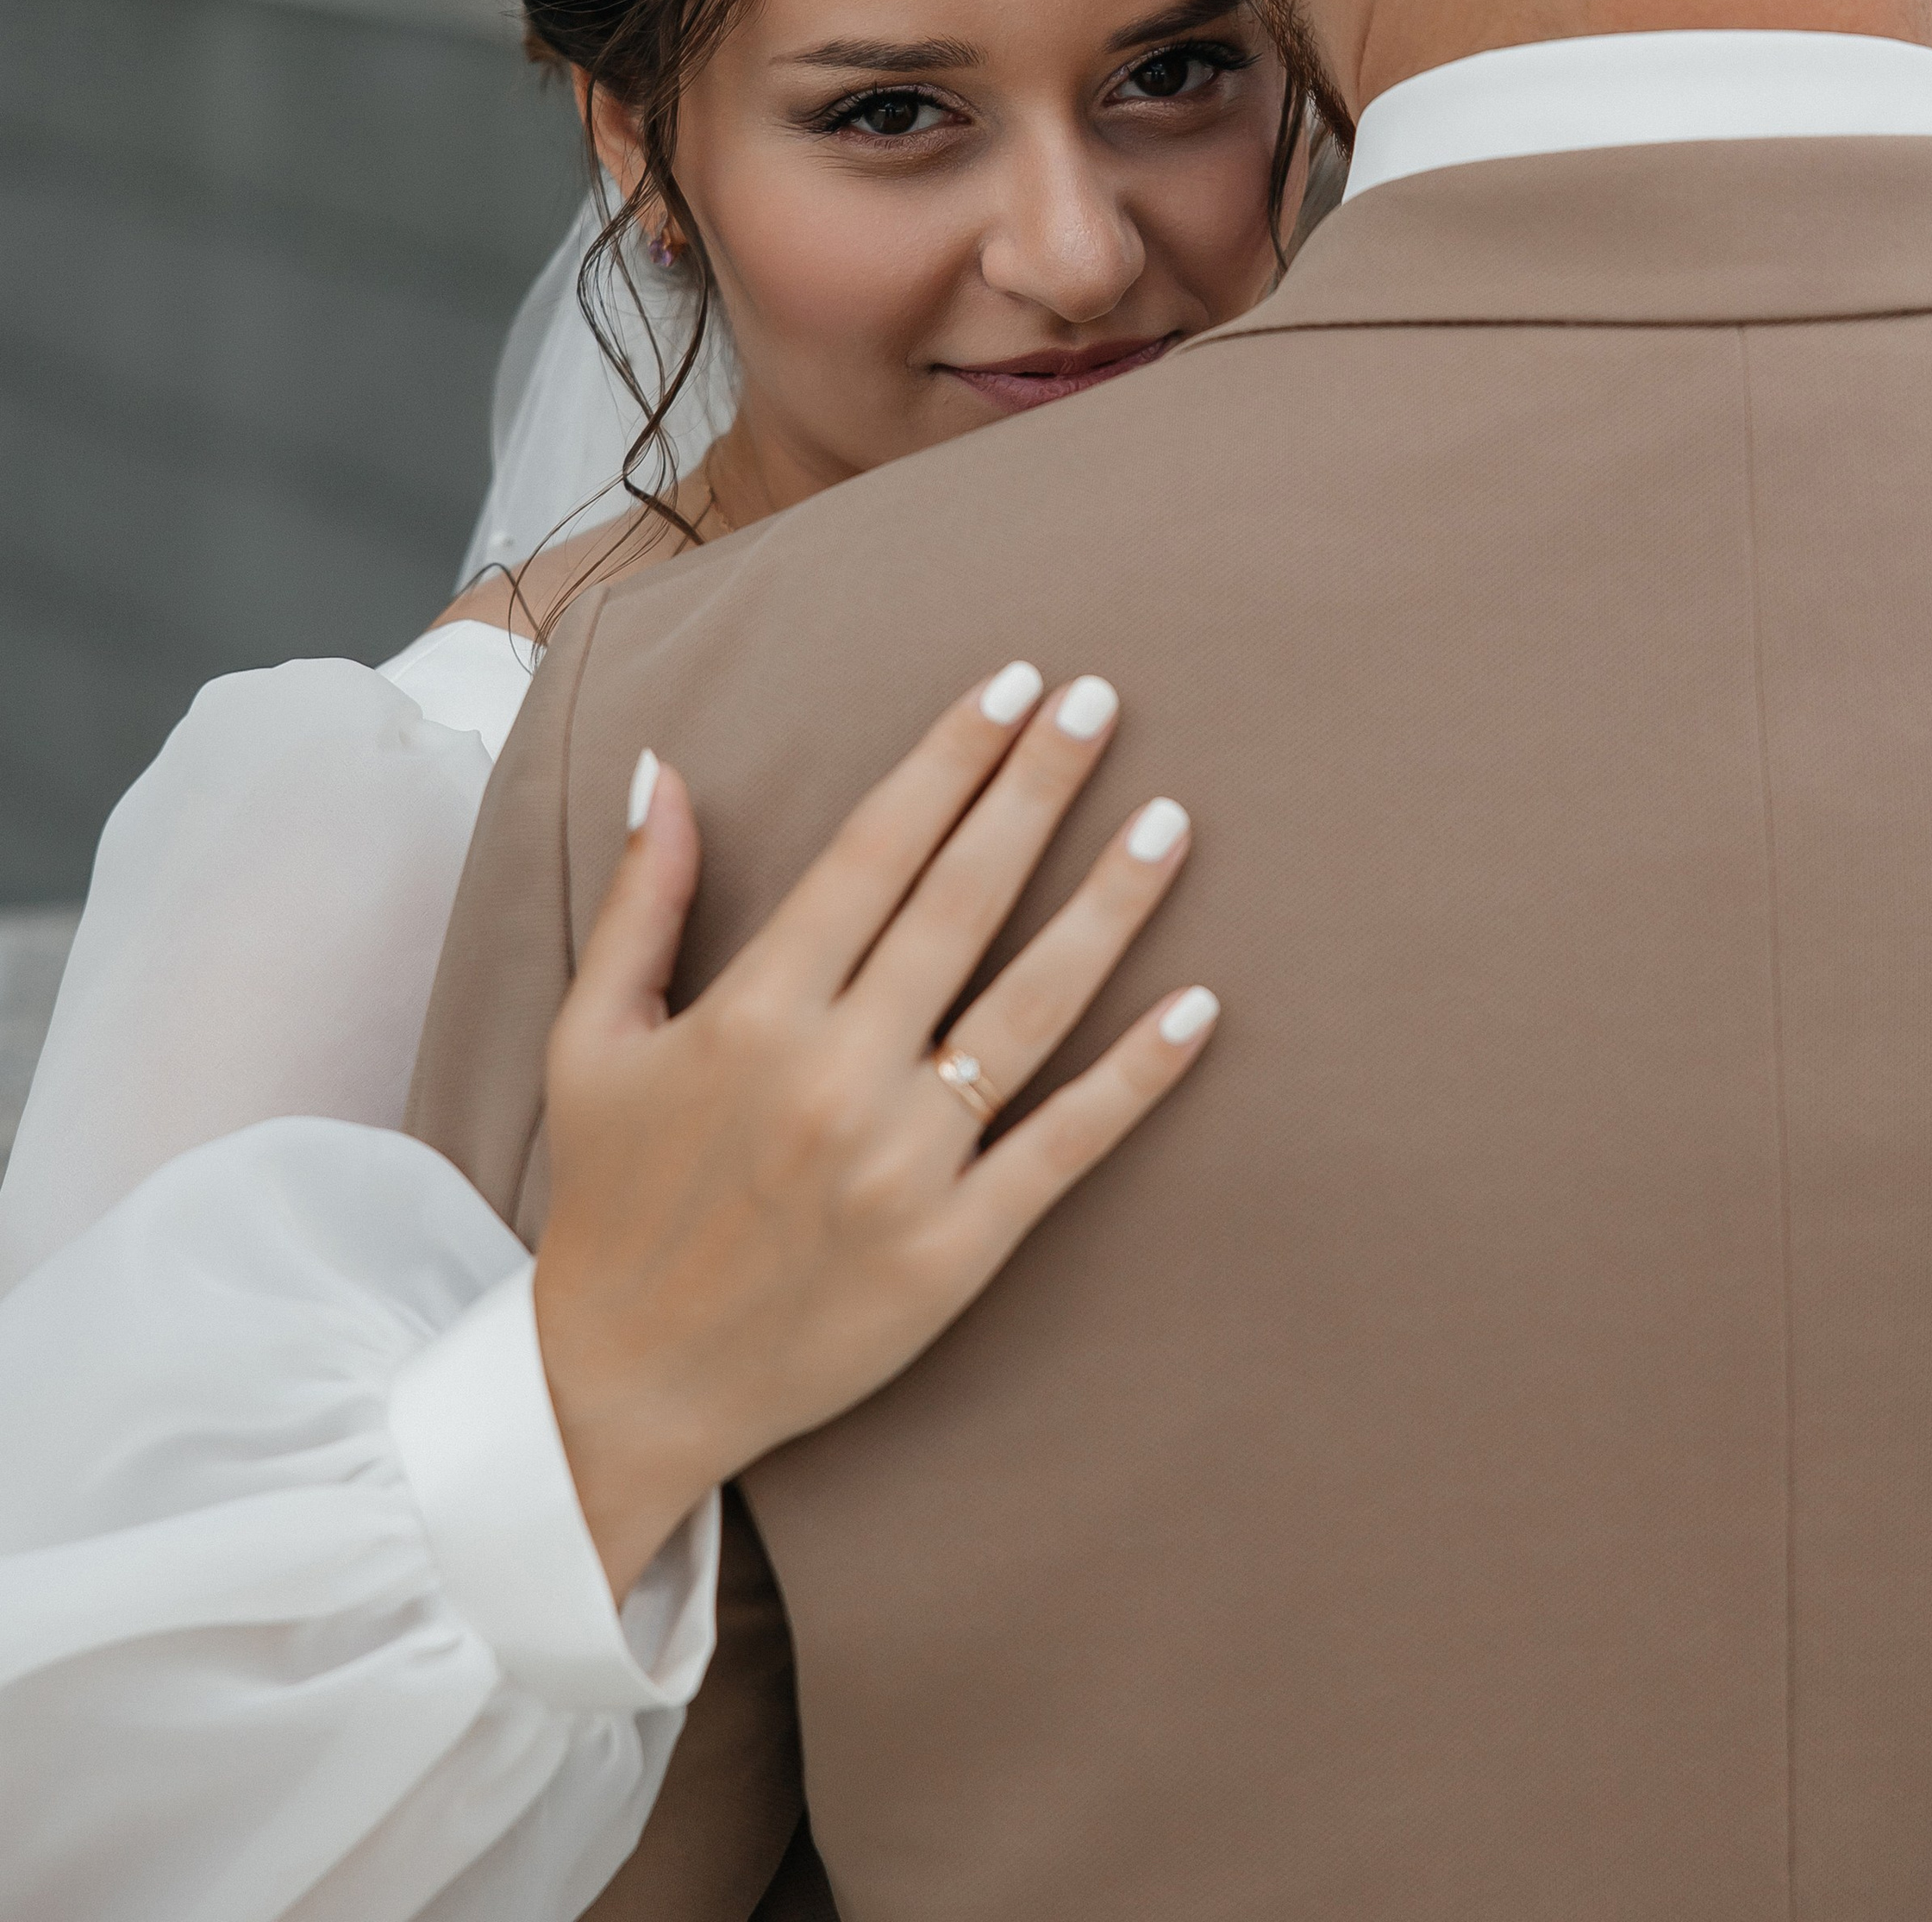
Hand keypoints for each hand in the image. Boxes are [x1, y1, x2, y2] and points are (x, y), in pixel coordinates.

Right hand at [533, 666, 1218, 1600]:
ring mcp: (903, 1165)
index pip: (876, 850)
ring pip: (1030, 1007)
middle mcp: (835, 1074)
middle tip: (1100, 700)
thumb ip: (644, 899)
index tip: (1009, 682)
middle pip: (962, 900)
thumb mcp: (591, 1038)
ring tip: (1173, 820)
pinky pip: (1063, 1144)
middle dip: (1037, 789)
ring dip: (1109, 905)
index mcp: (753, 1010)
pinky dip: (1138, 1075)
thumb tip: (666, 767)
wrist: (618, 1389)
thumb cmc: (609, 1198)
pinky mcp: (954, 1251)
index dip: (948, 759)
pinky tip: (1200, 1006)